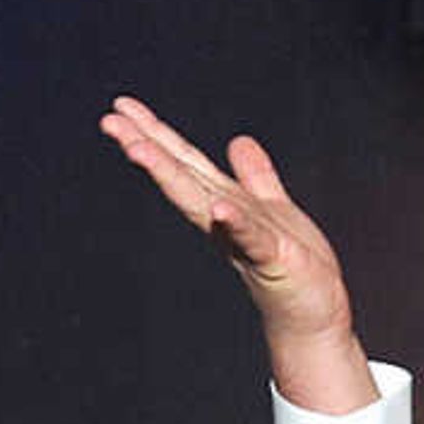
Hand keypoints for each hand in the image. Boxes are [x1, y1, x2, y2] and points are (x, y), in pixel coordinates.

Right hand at [100, 99, 350, 350]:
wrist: (315, 316)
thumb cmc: (295, 269)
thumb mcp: (274, 210)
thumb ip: (256, 177)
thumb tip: (238, 141)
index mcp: (225, 204)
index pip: (184, 162)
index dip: (155, 133)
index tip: (123, 107)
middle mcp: (226, 221)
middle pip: (180, 177)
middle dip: (145, 148)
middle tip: (109, 121)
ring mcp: (245, 240)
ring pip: (202, 202)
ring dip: (170, 176)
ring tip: (139, 149)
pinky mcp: (274, 260)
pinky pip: (250, 238)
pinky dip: (233, 224)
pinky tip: (218, 209)